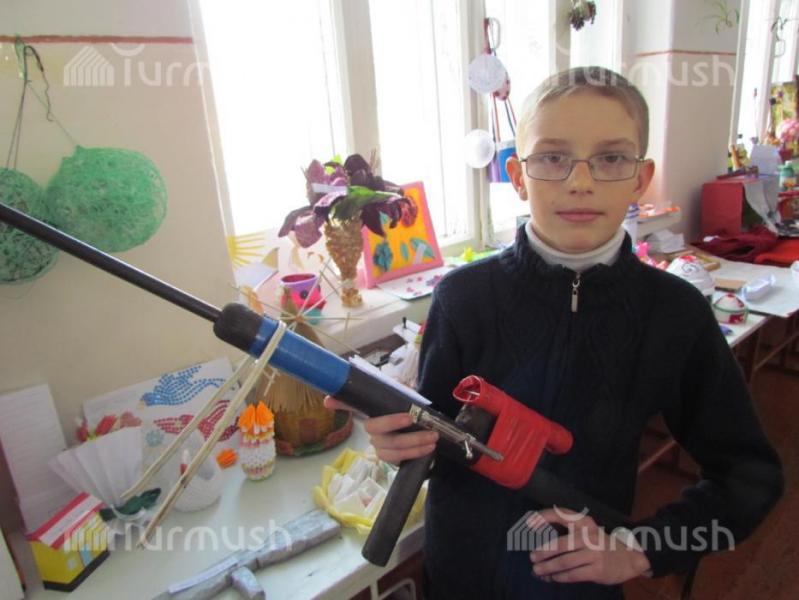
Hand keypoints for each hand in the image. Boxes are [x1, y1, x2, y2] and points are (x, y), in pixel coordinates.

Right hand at [323, 396, 437, 463]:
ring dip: (413, 441)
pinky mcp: (390, 458)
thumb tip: (401, 385)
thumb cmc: (413, 412)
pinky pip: (399, 458)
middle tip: (412, 417)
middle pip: (373, 429)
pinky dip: (416, 453)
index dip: (339, 403)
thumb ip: (401, 391)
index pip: (351, 404)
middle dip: (392, 423)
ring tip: (432, 436)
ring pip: (390, 446)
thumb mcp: (408, 398)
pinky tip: (429, 447)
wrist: (427, 431)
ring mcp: (379, 445)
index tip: (328, 401)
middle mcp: (372, 430)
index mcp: (374, 411)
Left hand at [529, 507, 651, 584]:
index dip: (544, 517)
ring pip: (565, 562)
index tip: (529, 522)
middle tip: (532, 558)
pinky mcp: (597, 570)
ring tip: (538, 571)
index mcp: (585, 522)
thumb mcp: (588, 531)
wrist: (630, 558)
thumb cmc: (602, 544)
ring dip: (548, 568)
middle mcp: (589, 535)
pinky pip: (573, 574)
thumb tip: (543, 545)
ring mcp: (594, 553)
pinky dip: (560, 577)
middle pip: (560, 544)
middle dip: (543, 552)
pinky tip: (554, 578)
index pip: (561, 514)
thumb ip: (570, 534)